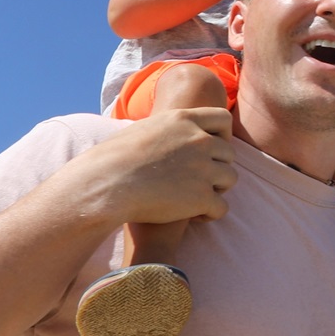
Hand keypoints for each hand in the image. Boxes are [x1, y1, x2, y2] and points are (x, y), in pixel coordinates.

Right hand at [48, 107, 237, 228]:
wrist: (104, 185)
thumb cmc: (112, 161)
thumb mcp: (142, 130)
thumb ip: (165, 130)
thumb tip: (168, 133)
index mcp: (184, 119)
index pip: (223, 119)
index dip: (223, 135)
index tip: (213, 150)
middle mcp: (199, 140)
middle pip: (228, 153)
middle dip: (217, 167)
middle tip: (198, 182)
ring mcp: (204, 168)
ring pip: (230, 179)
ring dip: (216, 190)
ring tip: (196, 199)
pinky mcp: (202, 197)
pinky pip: (222, 207)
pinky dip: (211, 213)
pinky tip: (195, 216)